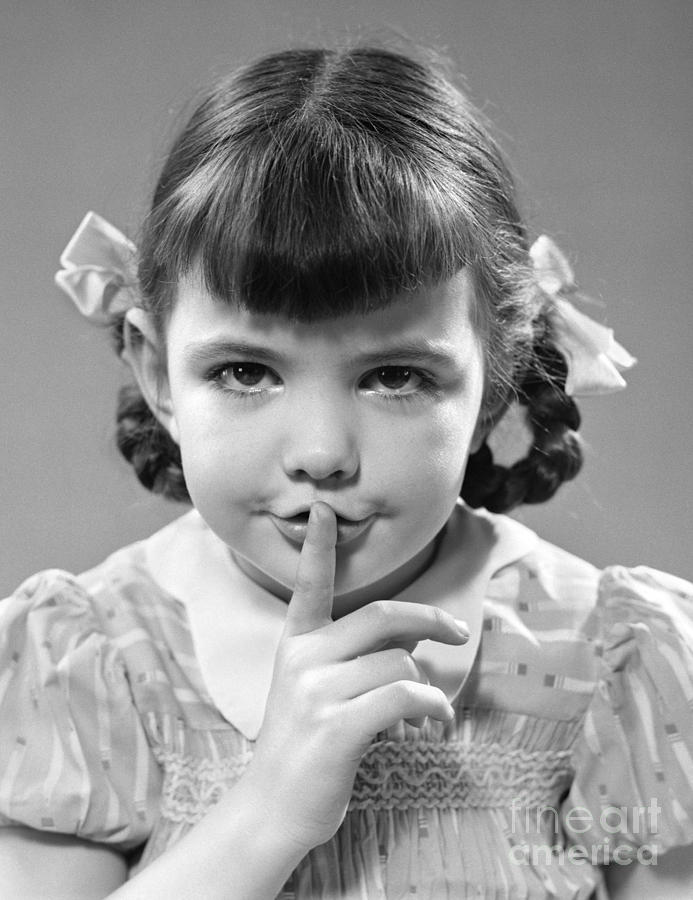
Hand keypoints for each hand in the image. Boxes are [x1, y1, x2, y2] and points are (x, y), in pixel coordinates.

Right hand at [245, 502, 468, 853]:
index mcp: (295, 643)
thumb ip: (353, 657)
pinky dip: (433, 708)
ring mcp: (316, 690)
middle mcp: (302, 657)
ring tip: (425, 715)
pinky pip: (406, 696)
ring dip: (427, 689)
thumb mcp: (316, 690)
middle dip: (429, 620)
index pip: (309, 585)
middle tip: (458, 634)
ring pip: (400, 663)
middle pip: (382, 616)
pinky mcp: (337, 724)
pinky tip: (435, 723)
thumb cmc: (305, 746)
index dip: (319, 546)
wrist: (272, 808)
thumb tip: (414, 642)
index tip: (323, 510)